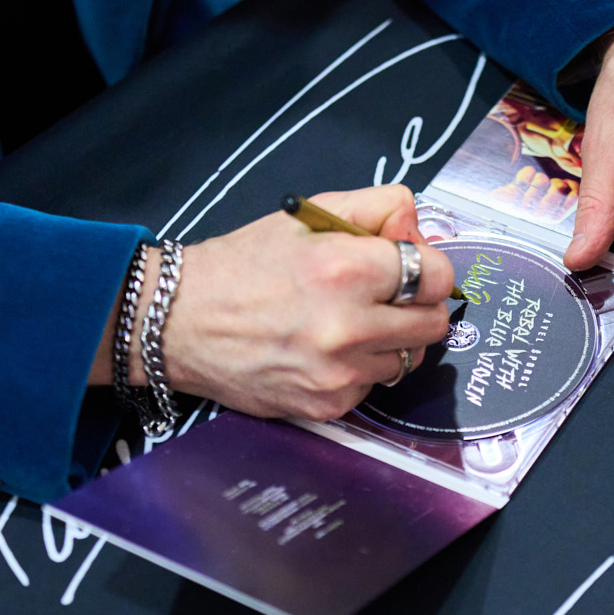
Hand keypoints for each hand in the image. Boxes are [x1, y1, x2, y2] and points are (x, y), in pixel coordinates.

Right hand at [97, 184, 455, 420]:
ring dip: (389, 342)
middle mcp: (347, 326)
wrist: (177, 323)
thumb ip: (377, 209)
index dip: (426, 266)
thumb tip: (420, 229)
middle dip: (417, 306)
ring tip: (347, 324)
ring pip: (407, 360)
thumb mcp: (306, 217)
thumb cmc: (241, 266)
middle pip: (434, 324)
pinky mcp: (326, 405)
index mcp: (346, 268)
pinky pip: (371, 388)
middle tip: (385, 297)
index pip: (436, 275)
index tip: (406, 267)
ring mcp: (338, 373)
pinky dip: (358, 370)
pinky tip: (324, 351)